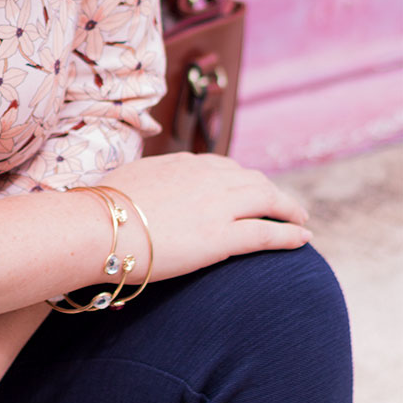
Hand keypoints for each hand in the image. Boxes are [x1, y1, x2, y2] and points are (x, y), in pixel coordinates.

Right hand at [99, 153, 311, 282]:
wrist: (99, 225)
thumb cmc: (103, 209)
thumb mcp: (129, 180)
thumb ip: (148, 181)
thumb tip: (143, 189)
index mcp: (182, 163)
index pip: (222, 166)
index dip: (241, 179)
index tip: (248, 189)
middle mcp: (205, 176)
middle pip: (251, 179)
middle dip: (271, 191)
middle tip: (284, 205)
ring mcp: (216, 204)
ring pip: (266, 199)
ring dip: (288, 209)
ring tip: (301, 220)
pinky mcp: (222, 236)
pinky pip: (267, 232)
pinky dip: (289, 234)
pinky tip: (304, 239)